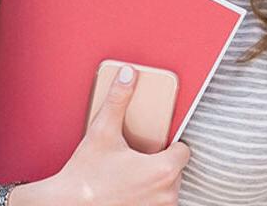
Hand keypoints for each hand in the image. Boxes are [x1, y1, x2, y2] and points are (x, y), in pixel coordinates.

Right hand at [12, 65, 189, 205]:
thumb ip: (119, 99)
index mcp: (163, 170)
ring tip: (131, 178)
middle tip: (137, 161)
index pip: (183, 151)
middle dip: (160, 164)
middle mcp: (166, 194)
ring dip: (155, 184)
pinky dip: (147, 199)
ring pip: (168, 190)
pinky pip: (157, 205)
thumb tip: (128, 74)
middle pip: (176, 171)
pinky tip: (129, 193)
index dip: (170, 146)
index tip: (155, 145)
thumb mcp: (102, 132)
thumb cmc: (83, 175)